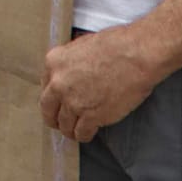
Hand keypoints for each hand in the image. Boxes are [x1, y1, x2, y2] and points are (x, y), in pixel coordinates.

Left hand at [39, 26, 162, 142]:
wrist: (136, 55)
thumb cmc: (116, 45)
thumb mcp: (82, 46)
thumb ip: (70, 63)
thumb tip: (71, 73)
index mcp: (54, 62)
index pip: (45, 87)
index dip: (53, 98)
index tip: (58, 103)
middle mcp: (58, 84)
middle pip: (48, 110)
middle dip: (55, 118)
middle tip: (61, 122)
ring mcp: (73, 102)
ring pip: (64, 125)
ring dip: (70, 129)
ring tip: (77, 131)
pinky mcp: (90, 116)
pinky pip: (81, 133)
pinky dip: (85, 135)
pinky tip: (89, 133)